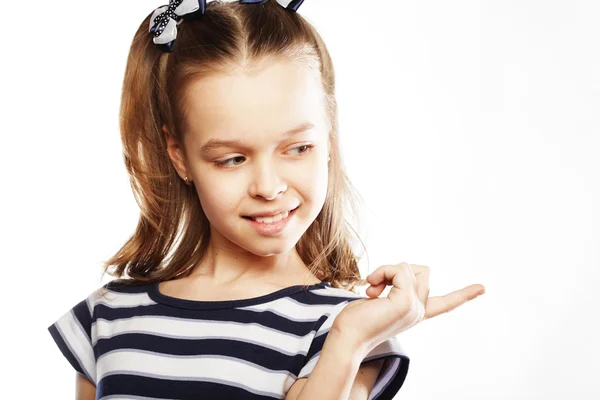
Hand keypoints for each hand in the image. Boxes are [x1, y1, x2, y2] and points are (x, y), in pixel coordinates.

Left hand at [331, 262, 484, 352]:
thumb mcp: (383, 297)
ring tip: (372, 288)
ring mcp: (415, 308)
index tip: (483, 288)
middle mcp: (419, 311)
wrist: (347, 338)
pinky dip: (383, 272)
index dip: (463, 294)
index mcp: (415, 313)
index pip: (444, 303)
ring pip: (409, 267)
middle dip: (395, 270)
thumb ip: (397, 285)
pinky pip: (399, 270)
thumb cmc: (356, 319)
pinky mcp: (406, 302)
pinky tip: (372, 288)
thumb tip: (403, 271)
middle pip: (421, 270)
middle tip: (374, 286)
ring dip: (386, 270)